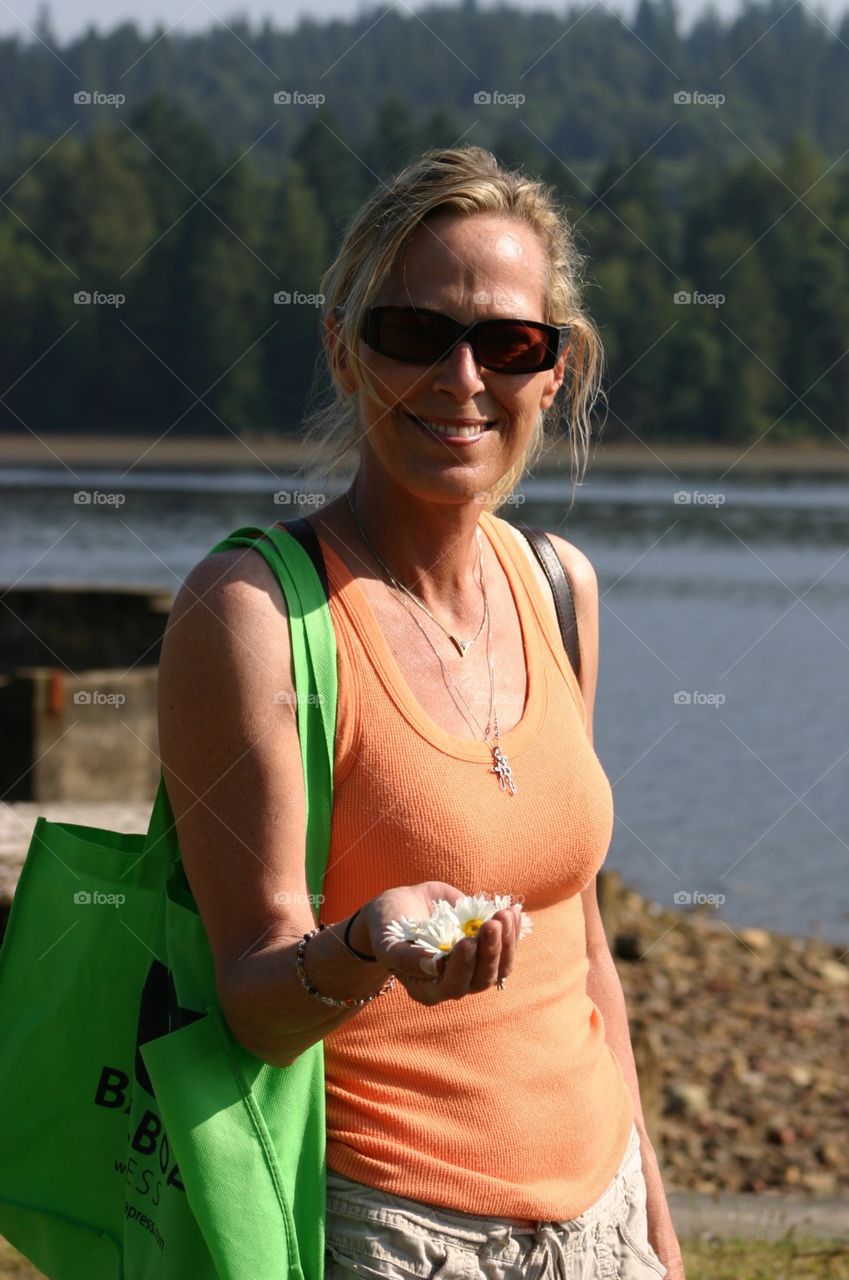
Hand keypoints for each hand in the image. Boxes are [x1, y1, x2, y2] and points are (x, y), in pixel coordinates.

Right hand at [363, 883, 524, 1005]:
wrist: (400, 908)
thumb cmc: (387, 926)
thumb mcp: (387, 939)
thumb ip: (405, 956)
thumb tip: (435, 965)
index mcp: (427, 988)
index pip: (453, 985)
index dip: (464, 967)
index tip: (467, 940)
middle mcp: (453, 983)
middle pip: (482, 979)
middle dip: (491, 950)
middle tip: (493, 921)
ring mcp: (473, 967)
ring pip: (500, 966)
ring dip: (507, 940)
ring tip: (506, 913)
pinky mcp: (485, 950)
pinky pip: (505, 947)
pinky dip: (512, 930)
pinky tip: (513, 910)